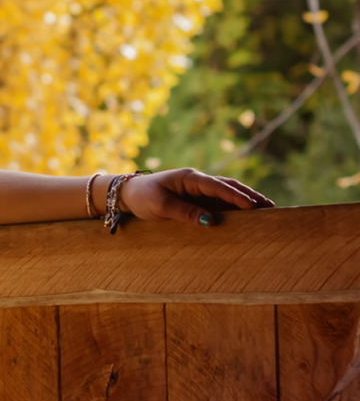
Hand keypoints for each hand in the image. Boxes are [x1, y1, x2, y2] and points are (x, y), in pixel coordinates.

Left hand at [119, 167, 273, 225]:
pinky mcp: (197, 199)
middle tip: (270, 207)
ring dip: (245, 199)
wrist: (129, 194)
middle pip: (228, 186)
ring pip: (227, 193)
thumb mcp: (161, 206)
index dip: (236, 196)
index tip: (253, 206)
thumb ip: (185, 213)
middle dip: (249, 195)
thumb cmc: (144, 198)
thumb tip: (211, 221)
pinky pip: (219, 202)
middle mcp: (197, 181)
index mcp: (189, 178)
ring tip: (266, 209)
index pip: (217, 187)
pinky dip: (234, 206)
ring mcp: (198, 189)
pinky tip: (247, 214)